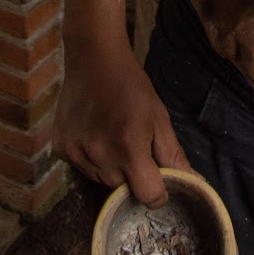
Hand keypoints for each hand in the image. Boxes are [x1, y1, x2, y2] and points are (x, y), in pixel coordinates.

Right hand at [54, 41, 188, 207]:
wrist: (93, 58)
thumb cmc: (132, 86)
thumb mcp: (159, 118)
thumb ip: (174, 155)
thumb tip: (193, 182)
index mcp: (129, 148)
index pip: (148, 196)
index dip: (158, 191)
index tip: (157, 178)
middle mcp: (99, 155)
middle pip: (123, 189)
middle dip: (132, 176)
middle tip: (133, 146)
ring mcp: (76, 153)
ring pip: (101, 180)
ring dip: (111, 168)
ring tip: (112, 137)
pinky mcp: (60, 149)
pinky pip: (82, 168)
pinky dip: (90, 159)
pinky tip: (94, 134)